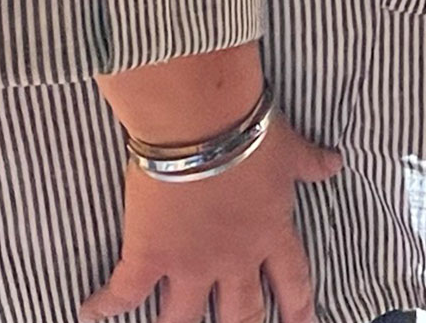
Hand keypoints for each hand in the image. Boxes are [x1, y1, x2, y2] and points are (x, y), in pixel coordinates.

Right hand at [82, 116, 341, 322]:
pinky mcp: (147, 257)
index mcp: (270, 233)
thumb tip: (335, 163)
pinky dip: (104, 307)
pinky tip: (91, 313)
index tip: (304, 322)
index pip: (292, 279)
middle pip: (242, 312)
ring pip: (184, 318)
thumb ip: (312, 163)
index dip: (298, 306)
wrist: (203, 122)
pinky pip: (123, 294)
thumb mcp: (291, 149)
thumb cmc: (251, 132)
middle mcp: (233, 258)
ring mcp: (189, 264)